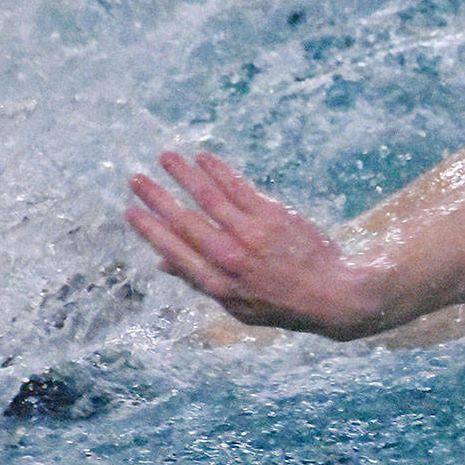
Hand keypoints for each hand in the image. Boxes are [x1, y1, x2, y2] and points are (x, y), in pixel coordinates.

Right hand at [126, 152, 368, 338]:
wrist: (333, 293)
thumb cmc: (283, 303)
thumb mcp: (237, 306)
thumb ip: (200, 282)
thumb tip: (163, 262)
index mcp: (216, 284)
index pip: (173, 250)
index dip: (149, 229)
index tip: (131, 211)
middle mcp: (229, 257)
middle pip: (184, 221)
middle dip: (157, 198)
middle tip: (135, 179)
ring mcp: (250, 234)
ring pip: (208, 197)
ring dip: (183, 175)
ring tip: (165, 158)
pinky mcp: (271, 216)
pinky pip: (238, 187)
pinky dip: (218, 171)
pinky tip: (203, 158)